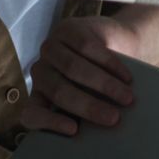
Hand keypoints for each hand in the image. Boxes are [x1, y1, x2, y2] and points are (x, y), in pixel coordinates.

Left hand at [25, 16, 139, 135]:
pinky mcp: (67, 28)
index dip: (49, 122)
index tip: (74, 130)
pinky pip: (86, 46)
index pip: (32, 114)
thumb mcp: (91, 98)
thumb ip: (86, 110)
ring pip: (73, 68)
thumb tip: (102, 130)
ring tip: (127, 97)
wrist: (116, 43)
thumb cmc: (103, 80)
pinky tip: (126, 75)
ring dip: (104, 85)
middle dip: (88, 106)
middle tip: (114, 118)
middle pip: (59, 90)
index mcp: (40, 96)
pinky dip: (110, 63)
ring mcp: (51, 48)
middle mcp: (40, 72)